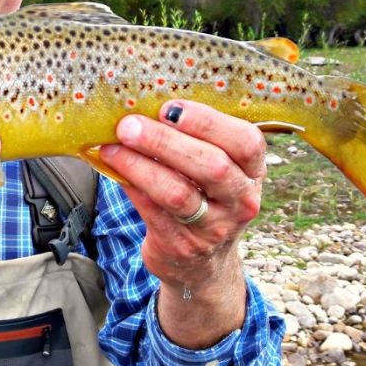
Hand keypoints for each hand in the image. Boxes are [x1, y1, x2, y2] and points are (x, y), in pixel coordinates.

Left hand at [99, 101, 265, 347]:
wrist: (202, 263)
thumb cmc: (204, 196)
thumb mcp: (217, 170)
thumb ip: (197, 140)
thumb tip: (145, 102)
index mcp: (253, 171)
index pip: (246, 142)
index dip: (209, 122)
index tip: (170, 107)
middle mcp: (241, 201)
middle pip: (210, 165)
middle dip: (164, 141)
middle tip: (129, 125)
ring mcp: (214, 228)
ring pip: (177, 192)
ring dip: (139, 165)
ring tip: (112, 147)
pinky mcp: (182, 245)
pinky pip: (153, 211)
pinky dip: (131, 186)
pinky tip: (113, 169)